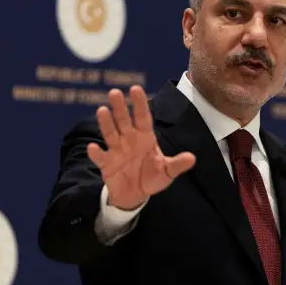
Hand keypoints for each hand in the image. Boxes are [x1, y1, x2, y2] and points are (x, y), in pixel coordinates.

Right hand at [87, 85, 195, 210]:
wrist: (135, 195)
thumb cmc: (152, 178)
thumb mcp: (167, 172)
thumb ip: (177, 164)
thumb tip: (192, 158)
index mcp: (145, 137)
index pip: (142, 117)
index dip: (139, 103)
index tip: (135, 89)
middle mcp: (129, 140)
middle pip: (124, 121)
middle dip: (120, 107)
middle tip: (114, 92)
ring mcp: (116, 150)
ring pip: (110, 133)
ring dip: (106, 123)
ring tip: (102, 110)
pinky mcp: (106, 164)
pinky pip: (100, 157)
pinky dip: (96, 153)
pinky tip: (93, 147)